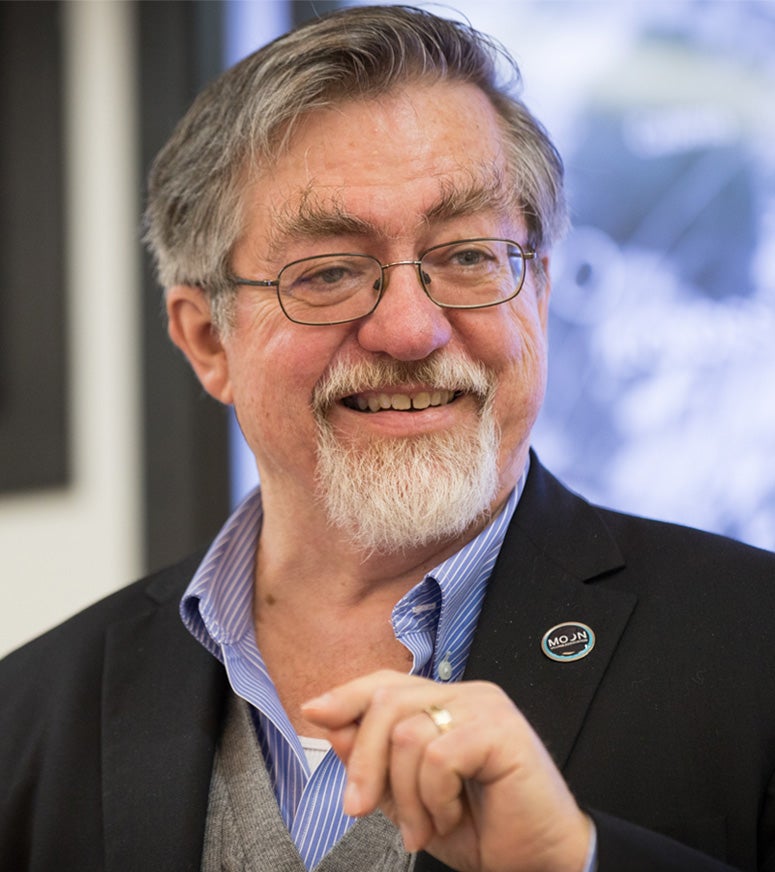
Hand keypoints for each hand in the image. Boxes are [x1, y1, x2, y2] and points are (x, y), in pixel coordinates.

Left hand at [301, 670, 591, 871]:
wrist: (537, 862)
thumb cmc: (480, 829)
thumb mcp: (410, 797)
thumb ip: (377, 761)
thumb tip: (333, 727)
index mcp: (446, 703)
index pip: (387, 682)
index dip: (347, 696)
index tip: (312, 713)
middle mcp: (466, 695)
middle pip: (387, 702)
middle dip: (363, 761)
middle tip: (357, 809)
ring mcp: (486, 707)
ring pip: (407, 732)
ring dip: (405, 795)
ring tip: (426, 827)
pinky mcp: (501, 730)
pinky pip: (438, 757)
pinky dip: (434, 798)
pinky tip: (452, 816)